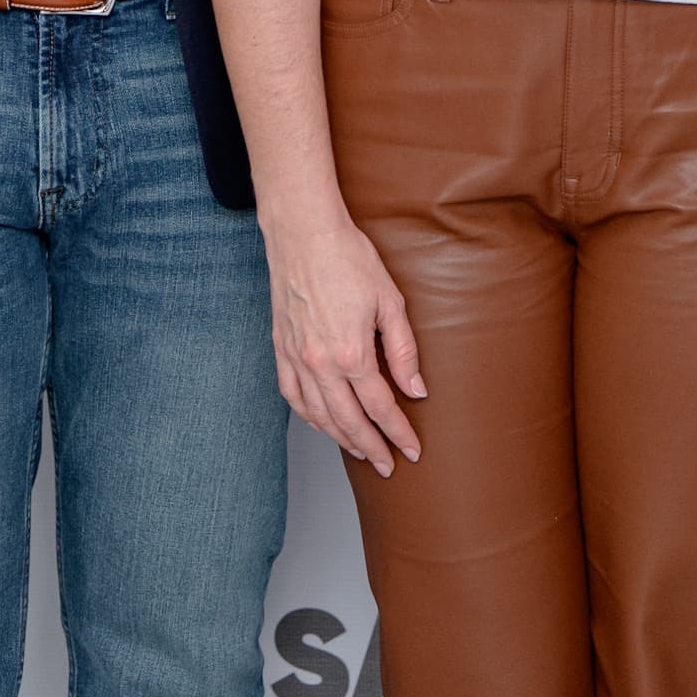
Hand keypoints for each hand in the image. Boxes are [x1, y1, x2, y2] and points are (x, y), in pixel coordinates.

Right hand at [262, 210, 424, 477]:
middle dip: (372, 447)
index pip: (381, 407)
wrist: (303, 231)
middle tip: (388, 465)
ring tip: (360, 450)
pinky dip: (309, 416)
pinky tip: (321, 422)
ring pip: (319, 415)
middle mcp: (320, 363)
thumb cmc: (348, 257)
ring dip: (341, 438)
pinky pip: (293, 396)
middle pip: (349, 421)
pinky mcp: (281, 347)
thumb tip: (416, 388)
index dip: (399, 432)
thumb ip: (403, 350)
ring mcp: (297, 358)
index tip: (412, 450)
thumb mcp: (389, 300)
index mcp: (351, 353)